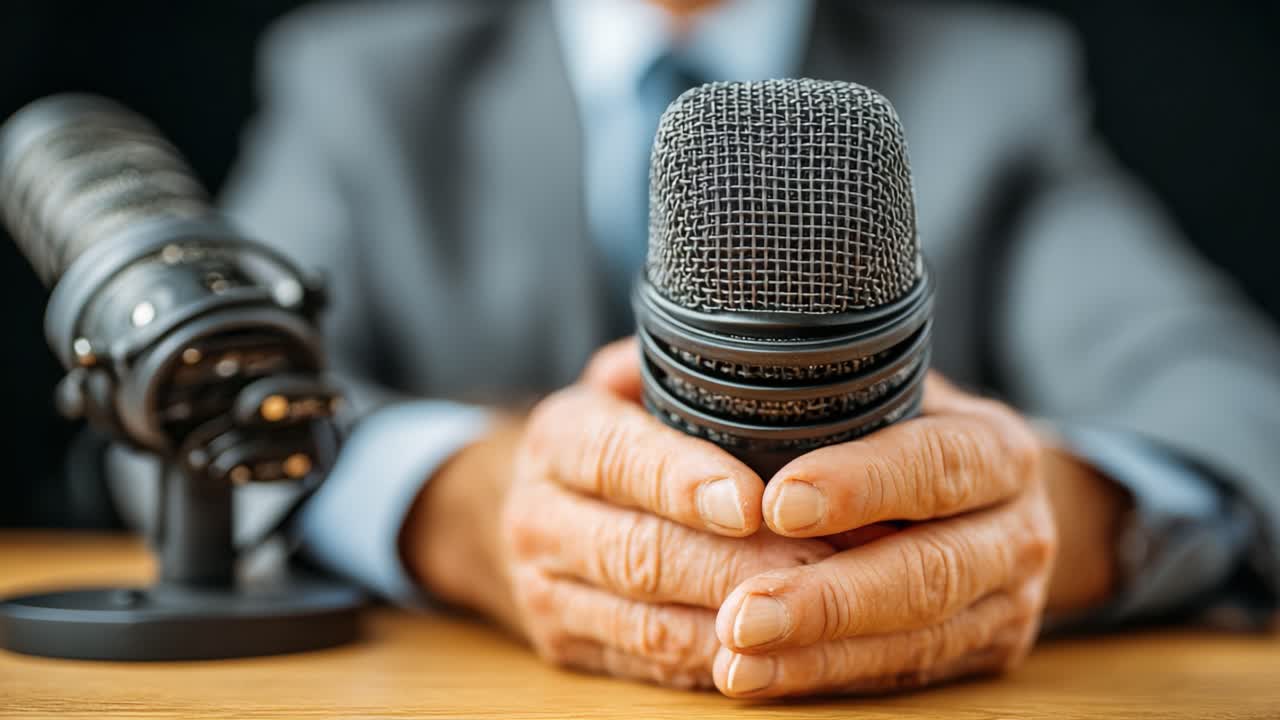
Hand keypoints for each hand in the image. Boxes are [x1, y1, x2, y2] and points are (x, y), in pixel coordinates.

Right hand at [402, 339, 834, 688]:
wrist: (527, 514)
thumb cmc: (613, 441)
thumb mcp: (625, 385)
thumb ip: (673, 366)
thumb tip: (755, 349)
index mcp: (559, 439)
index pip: (619, 458)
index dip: (685, 482)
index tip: (752, 500)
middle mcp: (538, 516)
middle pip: (641, 551)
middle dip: (738, 565)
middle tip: (824, 566)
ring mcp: (545, 591)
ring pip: (650, 621)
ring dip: (738, 624)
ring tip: (816, 614)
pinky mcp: (567, 648)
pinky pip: (654, 666)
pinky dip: (720, 663)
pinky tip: (778, 654)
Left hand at [711, 373, 1058, 697]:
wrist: (1000, 499)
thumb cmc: (916, 430)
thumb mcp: (897, 392)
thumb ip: (837, 400)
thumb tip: (737, 409)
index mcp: (997, 450)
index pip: (934, 464)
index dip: (861, 484)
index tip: (778, 502)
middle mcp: (1016, 530)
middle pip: (928, 573)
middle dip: (829, 600)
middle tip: (742, 615)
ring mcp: (1009, 601)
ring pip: (915, 640)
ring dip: (817, 657)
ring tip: (735, 662)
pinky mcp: (987, 652)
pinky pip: (904, 674)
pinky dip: (828, 678)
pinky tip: (763, 678)